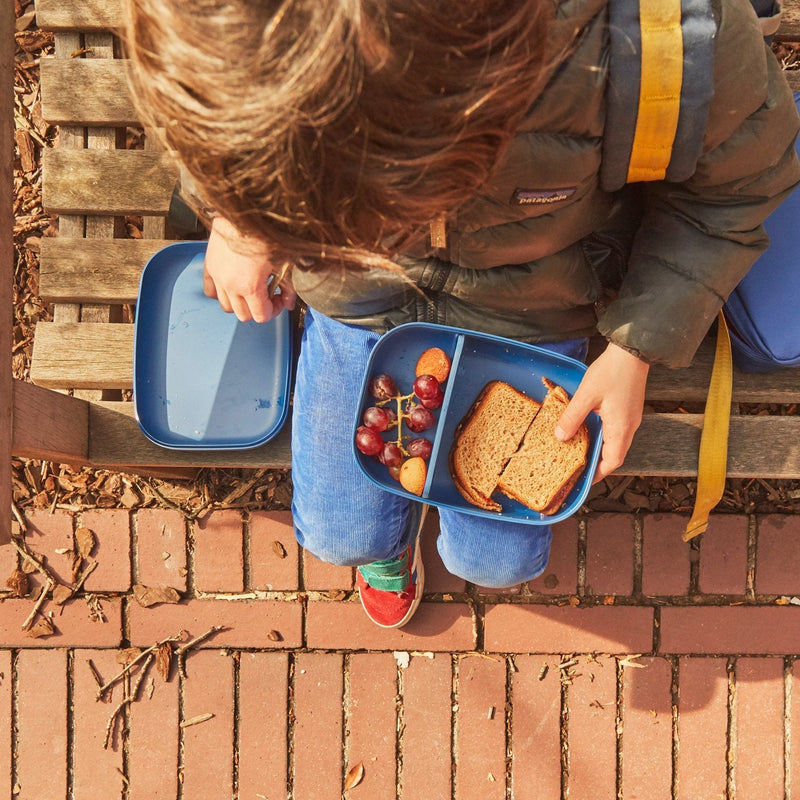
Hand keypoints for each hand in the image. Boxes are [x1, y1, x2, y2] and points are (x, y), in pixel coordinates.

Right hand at [203, 216, 296, 322]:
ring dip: (240, 303)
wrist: (244, 210)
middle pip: (243, 315)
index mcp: (250, 286)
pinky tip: (233, 283)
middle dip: (258, 308)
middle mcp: (230, 285)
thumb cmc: (266, 232)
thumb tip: (289, 305)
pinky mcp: (209, 266)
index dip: (273, 311)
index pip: (261, 316)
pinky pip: (211, 291)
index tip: (278, 299)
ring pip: (226, 306)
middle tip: (267, 295)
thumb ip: (288, 288)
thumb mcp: (285, 262)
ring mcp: (217, 277)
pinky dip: (222, 292)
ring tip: (251, 289)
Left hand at [555, 342, 648, 481]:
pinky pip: (617, 431)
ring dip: (601, 451)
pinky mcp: (629, 409)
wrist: (632, 351)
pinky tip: (590, 432)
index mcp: (621, 427)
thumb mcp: (586, 395)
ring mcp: (631, 418)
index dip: (599, 473)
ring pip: (616, 443)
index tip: (585, 480)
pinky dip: (604, 438)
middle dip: (598, 465)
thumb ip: (572, 417)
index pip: (613, 461)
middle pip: (615, 455)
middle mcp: (630, 426)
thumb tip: (560, 437)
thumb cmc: (611, 372)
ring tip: (581, 453)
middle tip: (579, 469)